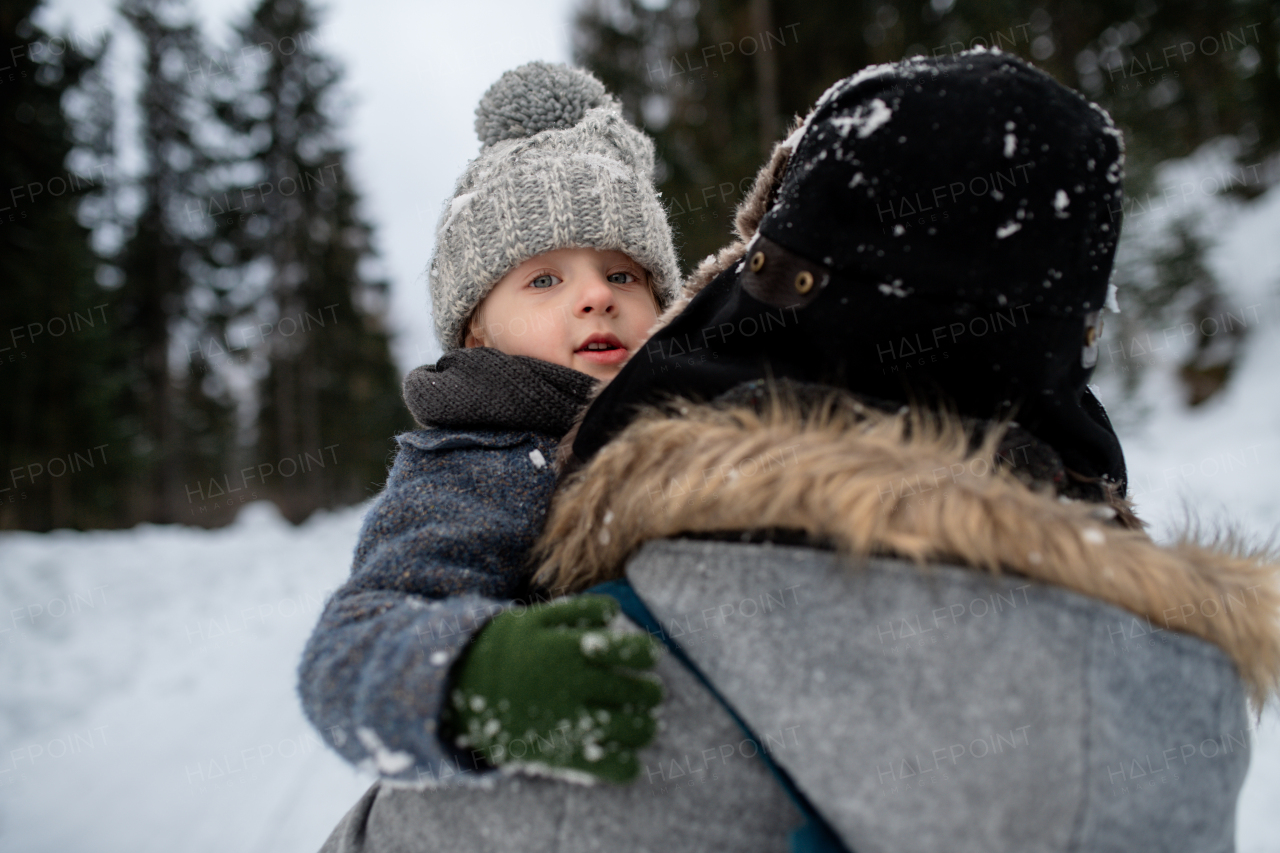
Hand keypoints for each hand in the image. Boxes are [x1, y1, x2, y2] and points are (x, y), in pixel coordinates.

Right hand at [444, 595, 662, 783]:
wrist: (457, 686)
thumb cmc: (502, 648)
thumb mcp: (533, 618)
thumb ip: (578, 611)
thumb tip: (615, 613)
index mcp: (574, 650)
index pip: (635, 651)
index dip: (648, 654)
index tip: (647, 656)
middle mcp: (577, 687)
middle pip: (643, 693)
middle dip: (651, 692)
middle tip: (647, 692)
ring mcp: (571, 723)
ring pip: (636, 730)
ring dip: (646, 725)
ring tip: (641, 722)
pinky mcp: (562, 756)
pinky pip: (614, 767)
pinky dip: (628, 764)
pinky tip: (624, 755)